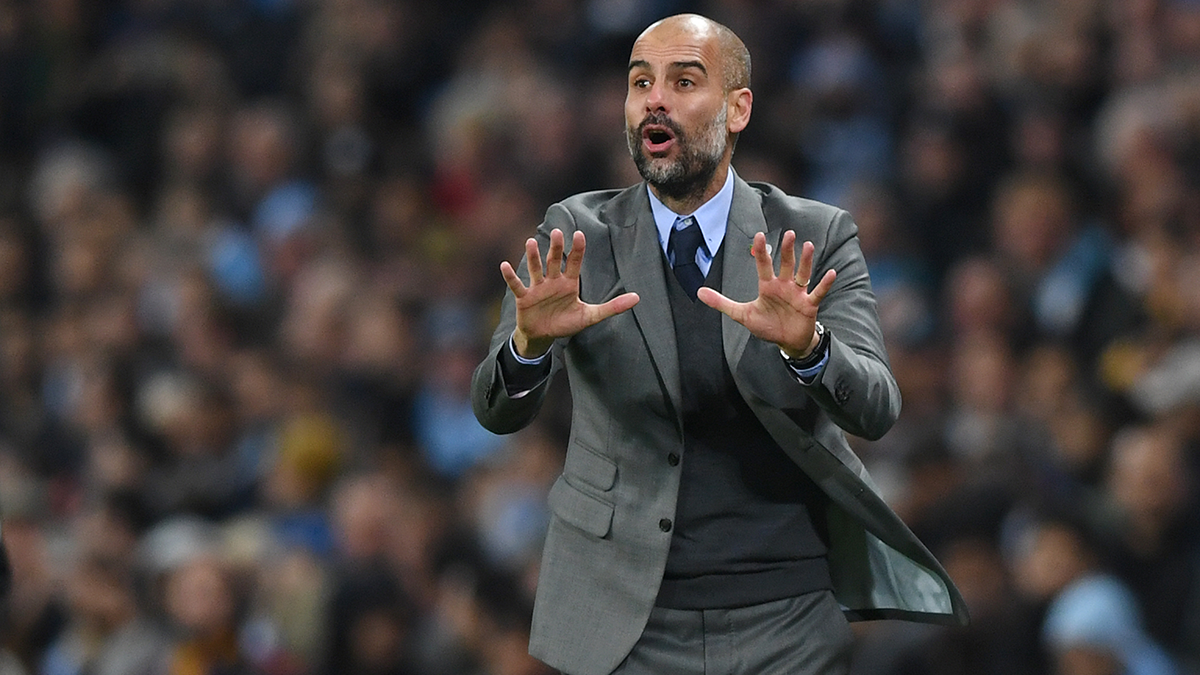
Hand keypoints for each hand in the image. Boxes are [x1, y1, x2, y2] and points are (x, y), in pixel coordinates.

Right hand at [501, 228, 639, 357]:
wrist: (544, 337)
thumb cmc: (566, 323)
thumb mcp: (590, 316)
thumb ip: (612, 307)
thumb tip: (637, 298)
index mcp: (569, 283)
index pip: (574, 263)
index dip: (576, 249)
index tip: (579, 234)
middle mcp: (553, 281)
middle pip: (554, 261)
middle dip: (555, 248)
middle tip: (557, 232)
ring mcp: (537, 288)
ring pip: (535, 269)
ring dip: (533, 257)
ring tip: (530, 242)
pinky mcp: (524, 297)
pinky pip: (516, 284)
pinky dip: (510, 276)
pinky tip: (504, 265)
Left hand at [697, 230, 835, 357]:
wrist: (787, 342)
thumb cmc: (767, 325)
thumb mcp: (742, 315)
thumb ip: (722, 303)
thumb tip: (699, 292)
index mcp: (768, 286)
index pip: (764, 265)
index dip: (761, 251)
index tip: (760, 235)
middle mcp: (784, 285)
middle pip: (786, 264)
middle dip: (787, 250)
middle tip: (789, 233)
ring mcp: (798, 294)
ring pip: (803, 273)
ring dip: (806, 261)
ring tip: (808, 245)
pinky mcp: (809, 304)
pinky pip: (818, 292)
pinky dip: (824, 284)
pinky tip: (831, 273)